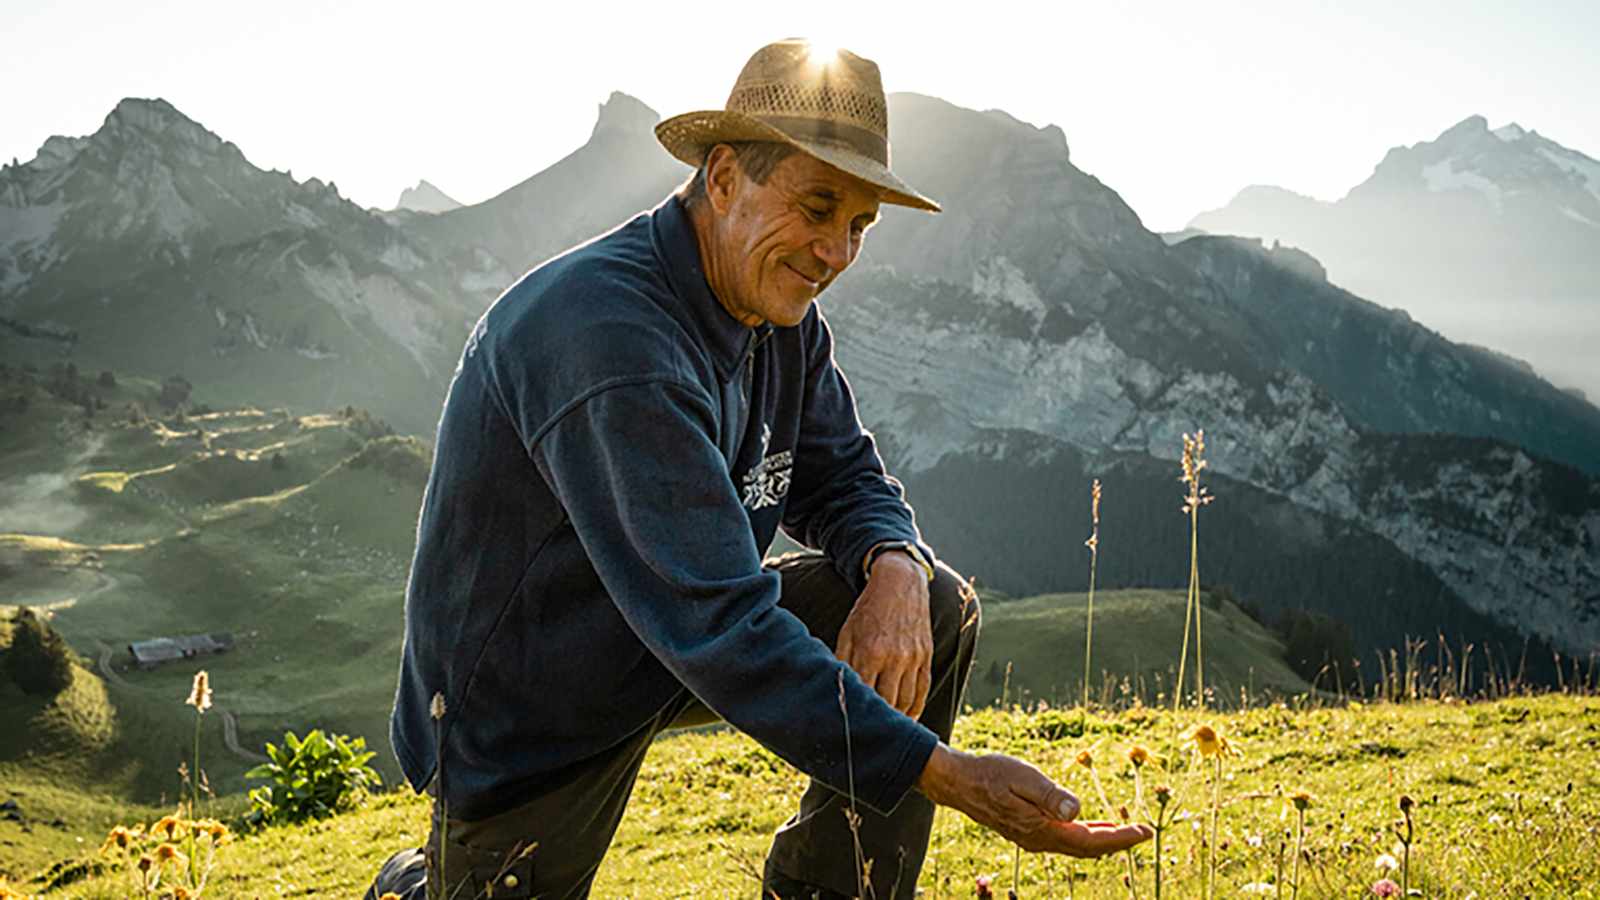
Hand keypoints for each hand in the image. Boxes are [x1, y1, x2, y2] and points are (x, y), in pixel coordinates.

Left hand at [836, 551, 931, 719]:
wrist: (901, 583)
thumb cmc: (868, 610)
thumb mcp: (848, 632)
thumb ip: (842, 661)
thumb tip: (835, 689)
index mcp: (870, 652)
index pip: (864, 696)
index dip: (858, 715)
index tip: (850, 730)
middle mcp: (895, 658)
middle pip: (887, 705)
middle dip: (878, 723)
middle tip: (868, 739)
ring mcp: (914, 658)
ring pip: (907, 702)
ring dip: (897, 720)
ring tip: (885, 732)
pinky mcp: (926, 656)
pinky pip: (922, 691)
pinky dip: (915, 709)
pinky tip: (906, 719)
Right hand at [917, 745, 1153, 856]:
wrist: (957, 782)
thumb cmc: (988, 773)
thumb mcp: (1022, 776)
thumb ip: (1050, 795)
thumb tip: (1078, 810)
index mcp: (1041, 829)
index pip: (1090, 842)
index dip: (1120, 839)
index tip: (1144, 831)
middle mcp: (1039, 840)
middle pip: (1087, 849)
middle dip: (1117, 843)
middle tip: (1144, 833)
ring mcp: (1032, 838)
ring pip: (1075, 847)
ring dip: (1102, 840)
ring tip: (1125, 832)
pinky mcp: (1027, 830)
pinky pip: (1063, 840)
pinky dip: (1083, 835)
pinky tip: (1089, 825)